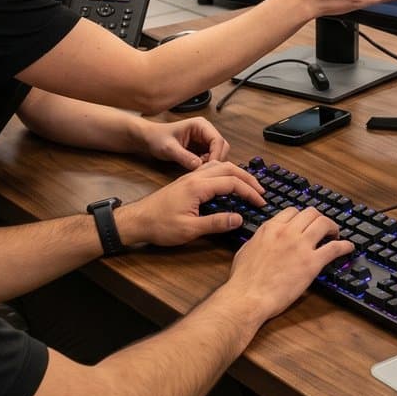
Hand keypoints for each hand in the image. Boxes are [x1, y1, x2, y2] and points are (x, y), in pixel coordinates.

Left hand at [116, 160, 263, 247]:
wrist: (136, 220)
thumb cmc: (159, 225)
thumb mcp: (189, 229)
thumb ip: (216, 223)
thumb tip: (238, 219)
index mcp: (197, 186)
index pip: (231, 183)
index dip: (249, 191)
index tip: (260, 201)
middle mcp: (194, 177)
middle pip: (228, 168)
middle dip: (247, 178)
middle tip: (261, 191)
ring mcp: (189, 177)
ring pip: (219, 166)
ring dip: (236, 173)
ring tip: (248, 185)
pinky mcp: (185, 181)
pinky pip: (210, 170)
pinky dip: (224, 173)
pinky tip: (226, 183)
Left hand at [135, 116, 228, 170]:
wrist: (149, 138)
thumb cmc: (157, 137)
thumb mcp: (169, 148)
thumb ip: (184, 157)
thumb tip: (199, 166)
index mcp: (200, 125)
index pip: (217, 140)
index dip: (216, 155)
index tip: (210, 167)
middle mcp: (205, 130)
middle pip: (222, 146)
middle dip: (215, 159)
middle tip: (203, 169)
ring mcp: (204, 139)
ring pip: (218, 153)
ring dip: (211, 162)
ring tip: (196, 167)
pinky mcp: (201, 147)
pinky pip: (211, 157)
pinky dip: (206, 164)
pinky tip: (195, 167)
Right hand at [222, 207, 353, 320]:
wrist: (247, 297)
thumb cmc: (243, 280)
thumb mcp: (246, 250)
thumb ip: (259, 240)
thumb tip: (263, 239)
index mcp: (270, 228)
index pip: (293, 211)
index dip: (302, 217)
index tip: (306, 223)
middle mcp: (287, 232)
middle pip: (311, 213)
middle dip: (319, 218)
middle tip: (323, 227)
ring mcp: (300, 246)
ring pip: (324, 223)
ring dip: (332, 227)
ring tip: (335, 235)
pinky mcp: (312, 263)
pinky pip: (334, 248)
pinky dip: (344, 246)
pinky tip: (348, 247)